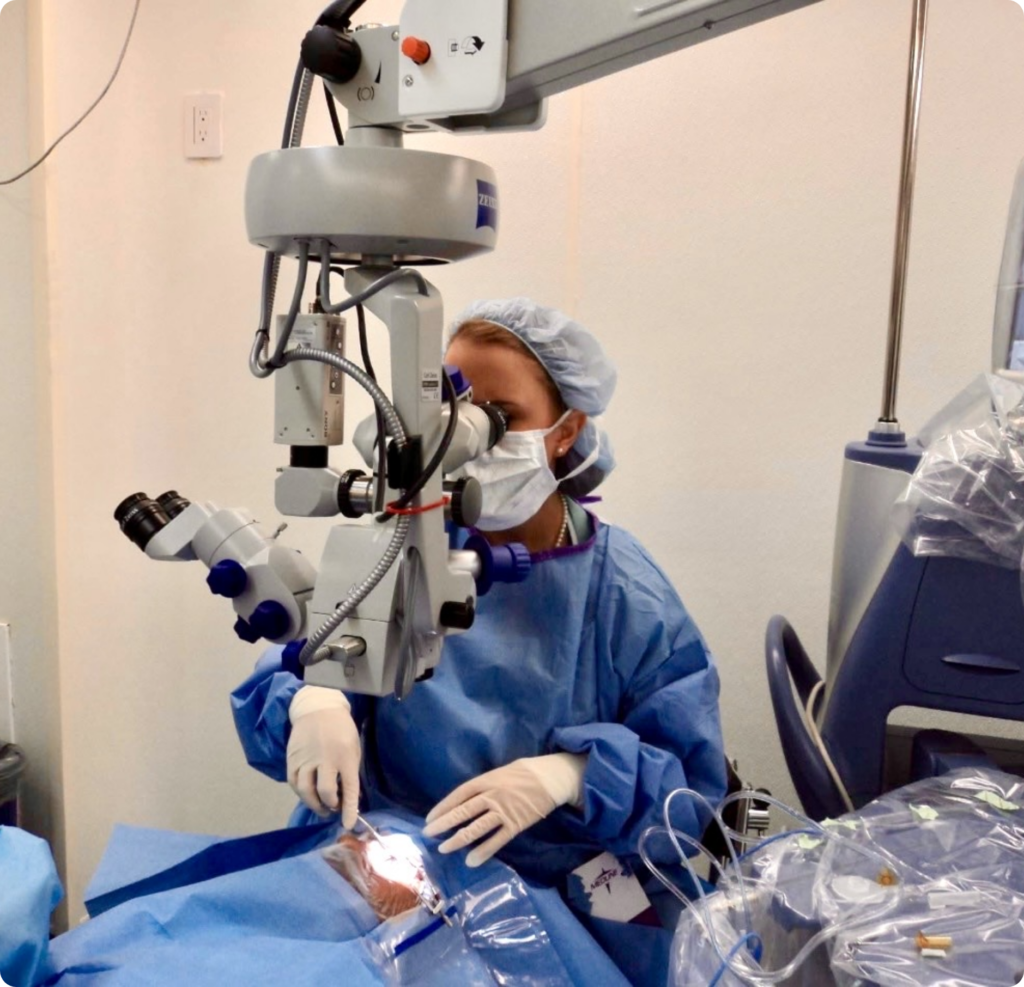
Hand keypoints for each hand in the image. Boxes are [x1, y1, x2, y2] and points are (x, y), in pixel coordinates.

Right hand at [286, 686, 360, 828]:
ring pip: (306, 791)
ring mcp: (306, 759)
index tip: (348, 824)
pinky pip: (294, 783)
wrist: (318, 708)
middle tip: (334, 807)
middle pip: (325, 792)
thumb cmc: (341, 730)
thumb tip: (350, 799)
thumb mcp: (353, 748)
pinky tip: (308, 794)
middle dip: (330, 805)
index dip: (349, 809)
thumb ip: (350, 772)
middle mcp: (324, 759)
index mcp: (345, 756)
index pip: (349, 788)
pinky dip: (301, 793)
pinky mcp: (292, 759)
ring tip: (321, 806)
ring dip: (314, 804)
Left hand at [422, 753, 586, 866]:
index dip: (443, 807)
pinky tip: (471, 860)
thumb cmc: (526, 772)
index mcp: (487, 780)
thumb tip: (468, 799)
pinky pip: (496, 841)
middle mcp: (492, 795)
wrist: (552, 777)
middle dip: (443, 824)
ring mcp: (503, 811)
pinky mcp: (515, 825)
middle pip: (463, 811)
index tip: (429, 819)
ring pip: (476, 828)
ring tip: (444, 849)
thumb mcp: (502, 772)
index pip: (459, 795)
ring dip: (458, 839)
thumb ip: (486, 785)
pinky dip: (483, 852)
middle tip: (428, 834)